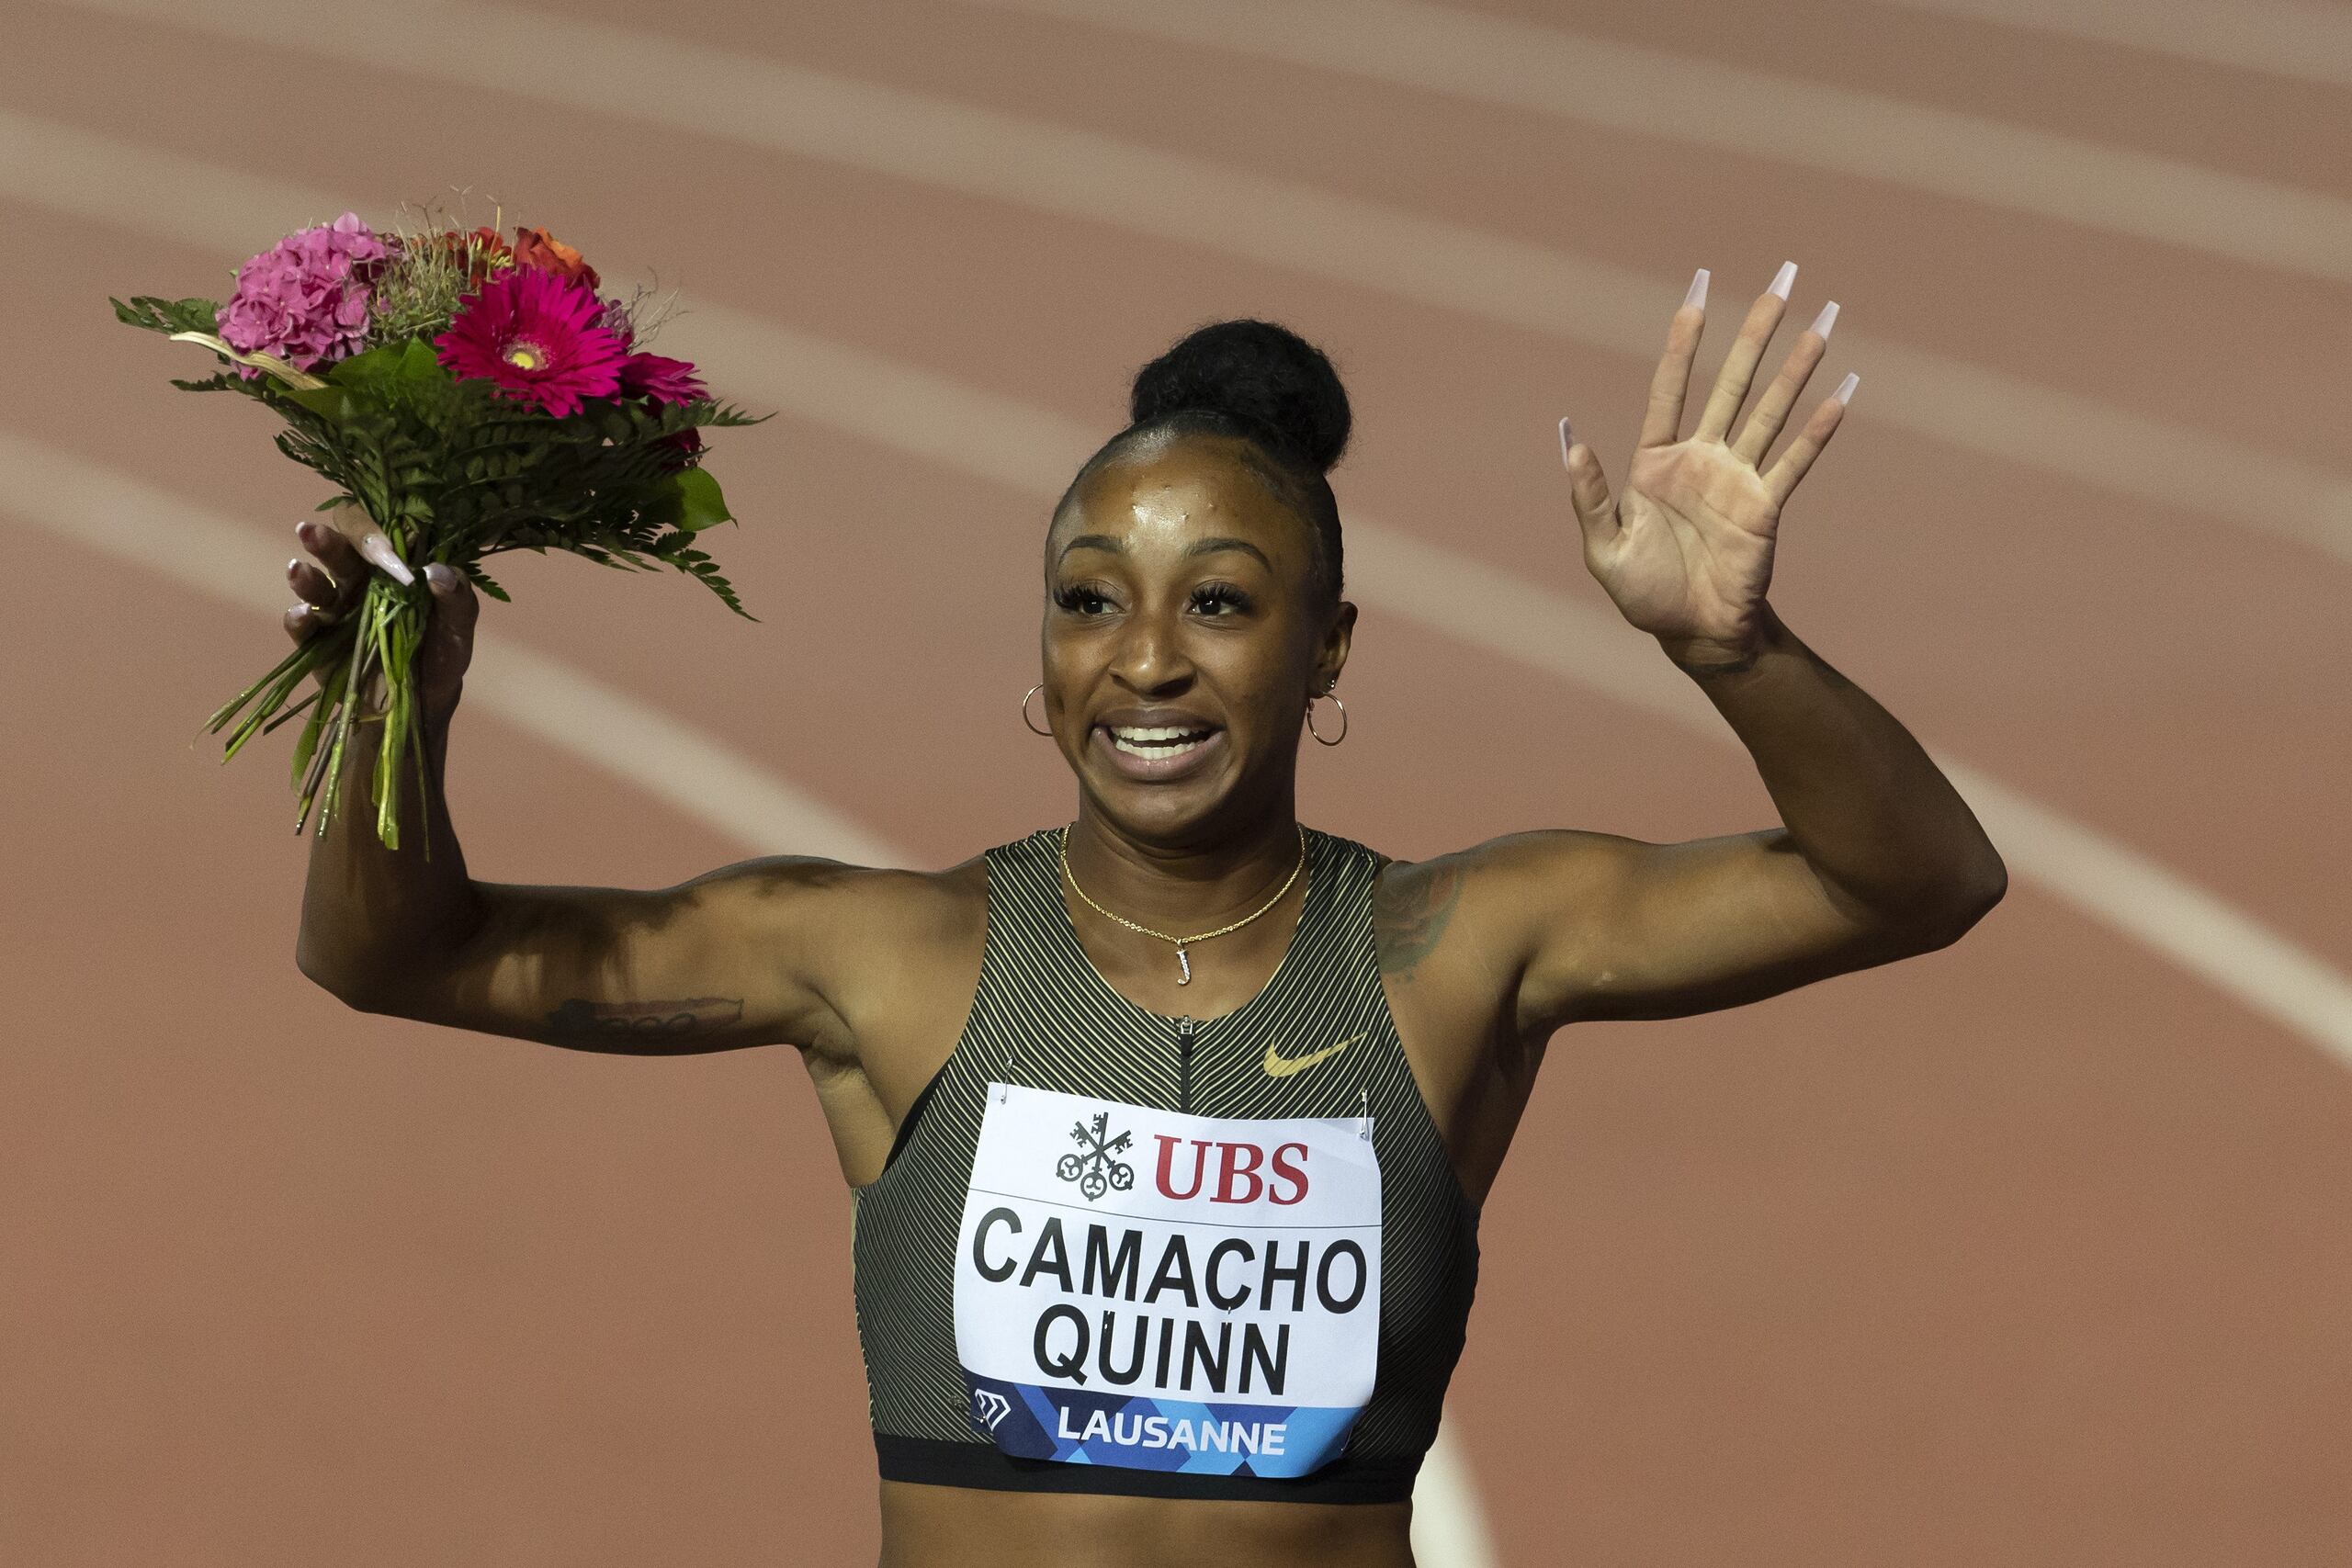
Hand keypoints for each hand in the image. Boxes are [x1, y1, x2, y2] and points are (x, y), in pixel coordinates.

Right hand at [285, 517, 476, 723]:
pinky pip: (303, 624)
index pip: (375, 529)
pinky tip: (306, 615)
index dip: (375, 530)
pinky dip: (299, 617)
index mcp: (393, 566)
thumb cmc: (442, 651)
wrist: (424, 699)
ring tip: (298, 570)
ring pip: (313, 582)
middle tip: (312, 533)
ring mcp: (336, 608)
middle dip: (325, 539)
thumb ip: (457, 597)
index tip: (385, 548)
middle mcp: (359, 579)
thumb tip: (438, 571)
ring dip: (304, 576)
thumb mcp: (458, 627)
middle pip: (336, 548)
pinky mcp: (319, 640)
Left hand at [1561, 263, 1853, 664]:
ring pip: (1770, 410)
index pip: (1670, 389)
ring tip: (1823, 321)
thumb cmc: (1644, 594)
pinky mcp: (1766, 506)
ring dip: (1797, 368)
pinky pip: (1794, 461)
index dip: (1684, 344)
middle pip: (1732, 382)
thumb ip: (1589, 495)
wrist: (1691, 634)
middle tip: (1783, 281)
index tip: (1698, 295)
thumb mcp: (1603, 549)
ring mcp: (1738, 479)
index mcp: (1655, 463)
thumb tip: (1571, 439)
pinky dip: (1817, 430)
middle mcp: (1702, 459)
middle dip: (1756, 332)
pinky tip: (1841, 394)